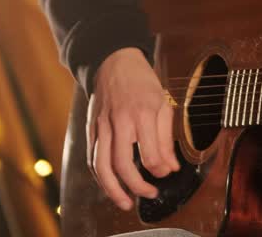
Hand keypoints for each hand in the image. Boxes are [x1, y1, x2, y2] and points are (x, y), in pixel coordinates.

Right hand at [87, 47, 180, 210]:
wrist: (114, 60)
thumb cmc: (141, 81)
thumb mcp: (163, 103)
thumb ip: (166, 138)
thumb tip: (170, 167)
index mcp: (142, 112)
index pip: (150, 153)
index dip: (160, 169)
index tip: (165, 173)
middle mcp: (120, 120)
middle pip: (122, 163)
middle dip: (136, 186)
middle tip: (149, 194)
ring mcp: (102, 125)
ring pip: (101, 165)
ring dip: (112, 189)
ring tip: (124, 202)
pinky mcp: (91, 128)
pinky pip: (92, 157)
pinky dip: (99, 176)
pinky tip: (110, 185)